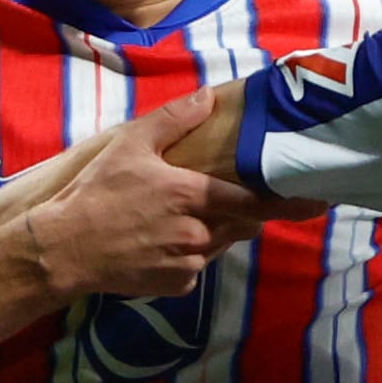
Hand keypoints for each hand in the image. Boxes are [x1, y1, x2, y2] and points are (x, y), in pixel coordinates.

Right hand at [19, 91, 273, 301]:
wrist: (64, 250)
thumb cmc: (95, 193)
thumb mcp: (131, 145)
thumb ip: (174, 120)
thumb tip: (207, 95)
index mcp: (193, 196)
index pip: (256, 202)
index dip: (287, 202)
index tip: (317, 202)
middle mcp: (199, 234)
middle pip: (243, 224)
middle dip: (242, 212)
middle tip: (223, 199)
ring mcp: (190, 264)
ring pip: (220, 245)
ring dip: (213, 231)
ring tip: (177, 218)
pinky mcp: (177, 287)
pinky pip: (196, 269)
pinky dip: (188, 256)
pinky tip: (159, 243)